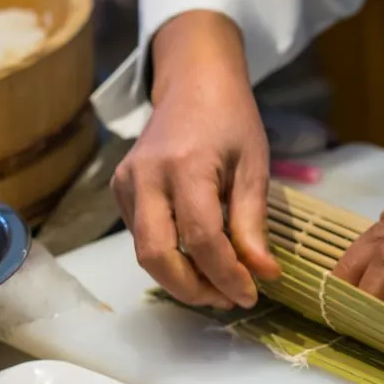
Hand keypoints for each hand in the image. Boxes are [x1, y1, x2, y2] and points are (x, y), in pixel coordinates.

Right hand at [111, 12, 279, 309]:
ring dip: (181, 280)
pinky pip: (142, 239)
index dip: (227, 275)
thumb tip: (263, 274)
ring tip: (219, 286)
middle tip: (228, 300)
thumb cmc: (231, 121)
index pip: (202, 238)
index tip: (251, 294)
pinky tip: (199, 260)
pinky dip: (171, 259)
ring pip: (146, 253)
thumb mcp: (254, 167)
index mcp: (185, 166)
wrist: (192, 83)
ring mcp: (125, 184)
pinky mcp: (119, 190)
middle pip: (158, 256)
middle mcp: (146, 177)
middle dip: (193, 289)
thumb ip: (253, 223)